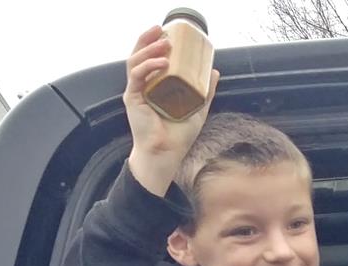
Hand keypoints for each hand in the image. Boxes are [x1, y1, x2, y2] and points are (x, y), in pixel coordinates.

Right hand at [123, 24, 219, 196]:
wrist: (167, 154)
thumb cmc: (178, 136)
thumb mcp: (197, 108)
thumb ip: (205, 90)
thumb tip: (215, 71)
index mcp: (153, 86)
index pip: (149, 58)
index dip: (154, 43)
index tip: (167, 32)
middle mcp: (142, 86)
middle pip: (139, 55)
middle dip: (148, 39)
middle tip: (161, 30)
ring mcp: (136, 92)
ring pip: (135, 62)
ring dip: (148, 49)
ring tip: (164, 44)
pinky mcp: (132, 99)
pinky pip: (137, 77)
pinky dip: (149, 67)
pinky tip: (162, 63)